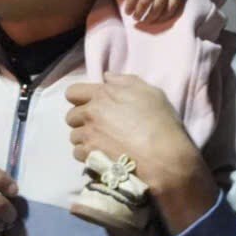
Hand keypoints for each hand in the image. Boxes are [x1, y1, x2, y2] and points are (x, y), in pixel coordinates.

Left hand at [66, 74, 217, 234]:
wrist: (164, 158)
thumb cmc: (160, 122)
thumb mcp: (150, 93)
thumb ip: (126, 81)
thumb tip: (107, 77)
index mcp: (102, 95)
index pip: (72, 92)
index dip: (79, 98)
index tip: (91, 105)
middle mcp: (90, 113)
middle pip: (71, 116)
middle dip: (82, 120)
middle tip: (98, 126)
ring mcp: (88, 135)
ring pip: (74, 136)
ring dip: (84, 139)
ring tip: (100, 144)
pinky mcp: (90, 155)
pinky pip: (78, 153)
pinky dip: (86, 154)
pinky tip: (101, 155)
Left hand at [118, 0, 192, 24]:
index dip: (130, 4)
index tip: (127, 12)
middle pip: (146, 0)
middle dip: (139, 12)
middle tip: (136, 18)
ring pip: (160, 4)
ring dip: (151, 16)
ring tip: (146, 21)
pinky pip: (173, 4)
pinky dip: (166, 14)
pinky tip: (160, 18)